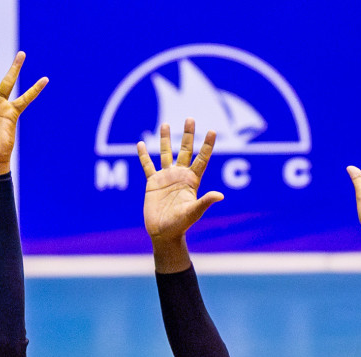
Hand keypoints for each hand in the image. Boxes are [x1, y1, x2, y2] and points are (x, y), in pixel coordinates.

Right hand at [137, 120, 222, 272]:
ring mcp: (166, 177)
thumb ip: (205, 201)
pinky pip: (147, 166)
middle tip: (190, 119)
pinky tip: (141, 144)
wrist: (164, 233)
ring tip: (165, 124)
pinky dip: (144, 155)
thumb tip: (220, 195)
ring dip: (165, 139)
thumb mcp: (194, 212)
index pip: (201, 159)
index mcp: (192, 180)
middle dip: (188, 135)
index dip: (207, 145)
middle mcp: (180, 175)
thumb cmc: (181, 225)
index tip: (212, 131)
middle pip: (185, 150)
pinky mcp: (152, 183)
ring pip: (166, 154)